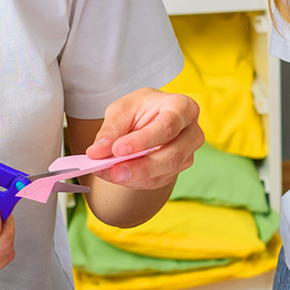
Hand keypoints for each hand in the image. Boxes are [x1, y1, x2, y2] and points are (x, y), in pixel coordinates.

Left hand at [86, 90, 201, 189]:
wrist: (150, 120)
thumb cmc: (140, 110)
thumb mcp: (122, 110)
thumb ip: (110, 130)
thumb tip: (97, 152)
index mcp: (182, 107)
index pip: (168, 126)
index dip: (144, 140)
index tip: (119, 149)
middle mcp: (192, 132)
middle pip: (172, 155)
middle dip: (141, 166)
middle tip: (114, 171)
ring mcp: (188, 154)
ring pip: (165, 172)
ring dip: (136, 177)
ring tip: (110, 174)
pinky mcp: (178, 170)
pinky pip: (158, 181)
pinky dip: (136, 181)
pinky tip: (118, 176)